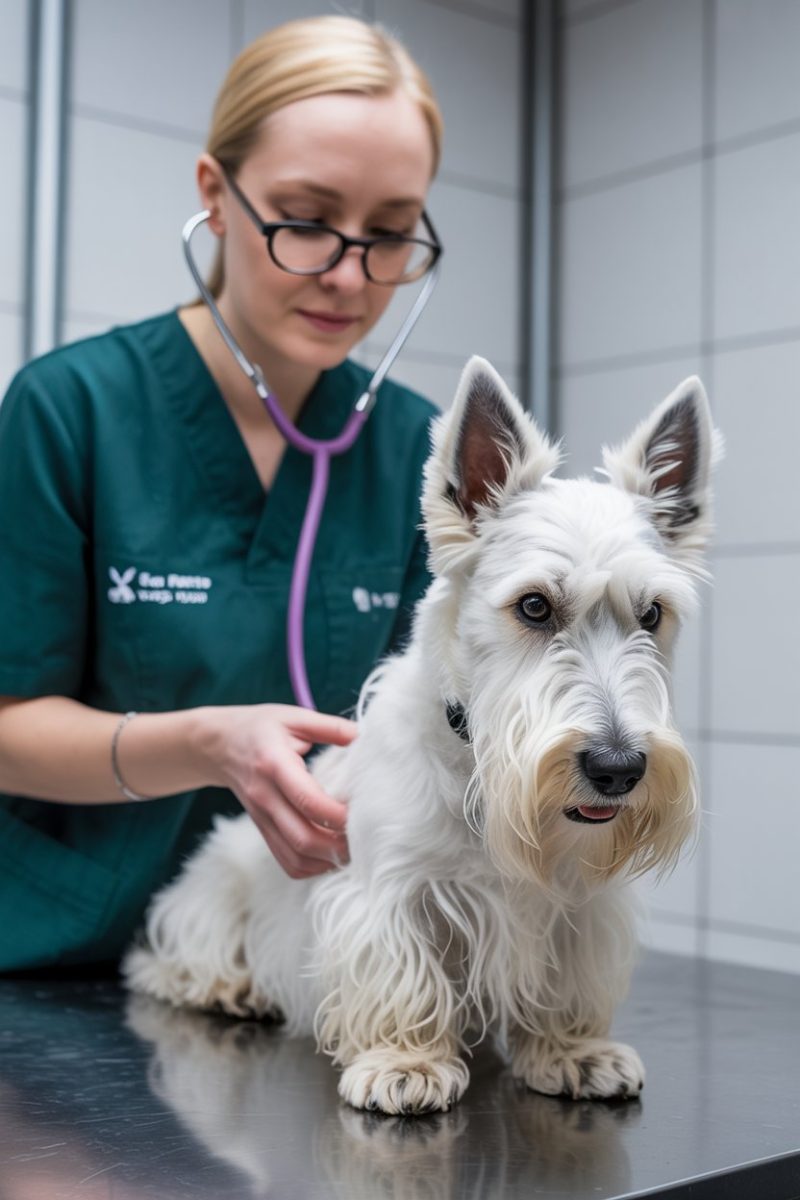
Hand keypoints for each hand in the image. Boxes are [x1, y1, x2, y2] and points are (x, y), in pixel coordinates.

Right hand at [205, 704, 356, 878]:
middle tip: (365, 835)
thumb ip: (332, 727)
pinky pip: (288, 862)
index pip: (308, 801)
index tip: (364, 812)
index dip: (339, 815)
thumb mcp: (294, 717)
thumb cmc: (260, 727)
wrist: (218, 745)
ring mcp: (262, 819)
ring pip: (296, 858)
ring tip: (352, 847)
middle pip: (303, 838)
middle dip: (338, 845)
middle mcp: (265, 797)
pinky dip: (313, 866)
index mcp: (274, 765)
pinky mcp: (263, 831)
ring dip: (328, 860)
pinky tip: (331, 853)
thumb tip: (367, 737)